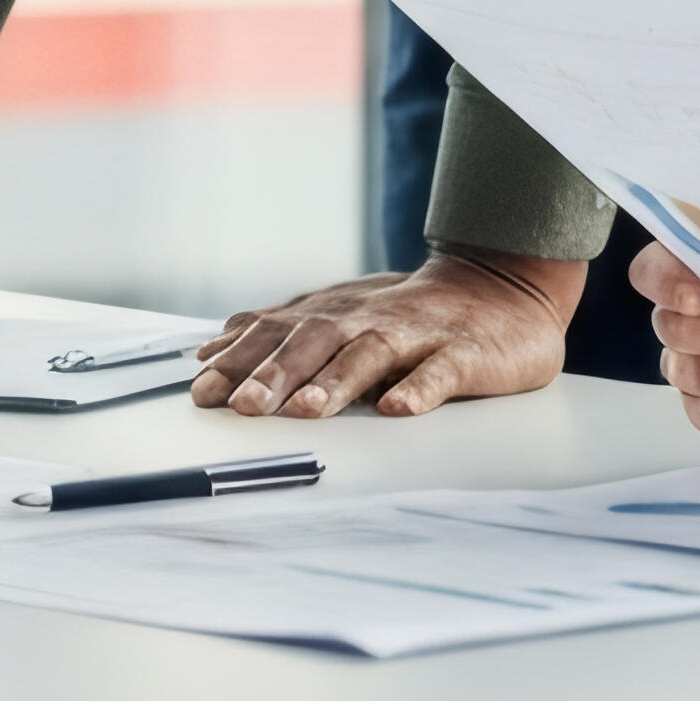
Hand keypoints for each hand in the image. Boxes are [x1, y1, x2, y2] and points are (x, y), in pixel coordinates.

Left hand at [190, 246, 577, 420]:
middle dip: (275, 373)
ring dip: (335, 382)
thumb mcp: (337, 315)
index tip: (201, 393)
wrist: (498, 290)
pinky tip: (397, 409)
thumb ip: (278, 331)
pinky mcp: (464, 354)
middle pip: (315, 341)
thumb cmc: (408, 316)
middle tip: (242, 406)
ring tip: (306, 410)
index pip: (276, 333)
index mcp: (334, 315)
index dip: (238, 360)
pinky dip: (418, 388)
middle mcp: (368, 320)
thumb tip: (212, 349)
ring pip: (370, 354)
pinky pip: (440, 372)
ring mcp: (417, 335)